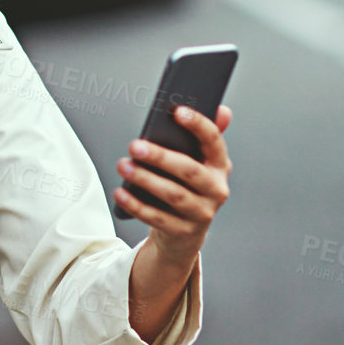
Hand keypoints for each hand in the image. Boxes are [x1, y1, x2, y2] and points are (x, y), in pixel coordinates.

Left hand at [114, 104, 232, 263]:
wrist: (184, 233)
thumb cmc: (188, 188)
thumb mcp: (199, 163)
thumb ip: (206, 136)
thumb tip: (222, 110)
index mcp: (220, 166)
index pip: (214, 142)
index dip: (199, 125)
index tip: (178, 111)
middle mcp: (216, 190)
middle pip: (189, 170)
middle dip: (161, 157)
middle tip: (134, 145)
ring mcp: (201, 213)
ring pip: (173, 195)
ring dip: (146, 179)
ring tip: (124, 166)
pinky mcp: (183, 231)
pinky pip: (157, 218)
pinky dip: (136, 205)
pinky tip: (121, 192)